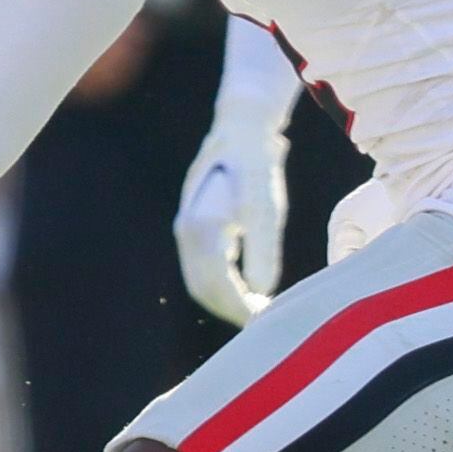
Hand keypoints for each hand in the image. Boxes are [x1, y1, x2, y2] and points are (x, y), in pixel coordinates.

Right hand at [174, 114, 288, 327]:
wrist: (241, 128)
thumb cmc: (257, 166)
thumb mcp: (265, 206)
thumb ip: (263, 248)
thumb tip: (263, 288)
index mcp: (201, 229)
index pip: (216, 284)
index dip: (239, 308)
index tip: (263, 322)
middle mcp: (187, 231)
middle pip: (203, 287)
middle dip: (231, 309)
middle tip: (262, 323)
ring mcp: (188, 228)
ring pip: (201, 279)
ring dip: (226, 299)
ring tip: (257, 309)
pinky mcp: (195, 225)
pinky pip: (203, 266)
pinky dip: (223, 284)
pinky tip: (248, 287)